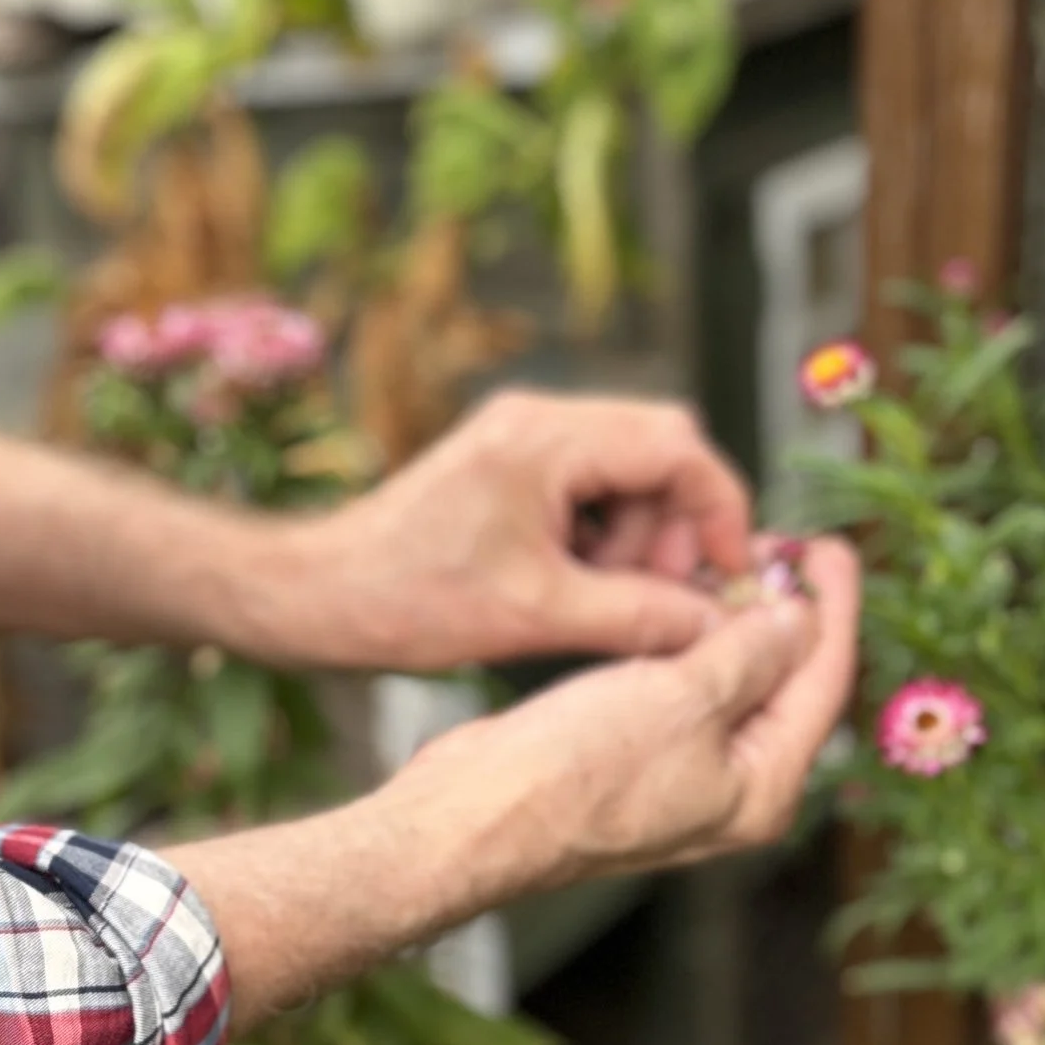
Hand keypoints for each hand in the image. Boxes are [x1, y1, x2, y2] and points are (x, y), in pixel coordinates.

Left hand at [241, 388, 756, 672]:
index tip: (728, 574)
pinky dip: (602, 537)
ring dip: (638, 538)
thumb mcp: (538, 615)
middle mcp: (539, 418)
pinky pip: (588, 487)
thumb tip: (718, 626)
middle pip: (661, 450)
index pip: (679, 446)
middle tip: (663, 596)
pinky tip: (577, 589)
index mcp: (547, 437)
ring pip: (628, 473)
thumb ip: (640, 616)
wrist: (316, 594)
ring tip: (607, 601)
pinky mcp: (508, 465)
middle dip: (676, 527)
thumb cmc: (408, 599)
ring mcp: (521, 437)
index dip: (720, 511)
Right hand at [382, 533, 859, 917]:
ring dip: (731, 621)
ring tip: (722, 560)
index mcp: (764, 789)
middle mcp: (733, 788)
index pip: (824, 682)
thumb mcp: (681, 698)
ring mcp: (683, 773)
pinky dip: (689, 643)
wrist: (473, 814)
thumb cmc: (572, 775)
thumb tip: (798, 620)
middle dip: (781, 611)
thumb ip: (749, 653)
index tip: (828, 548)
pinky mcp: (636, 755)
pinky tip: (674, 603)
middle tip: (770, 545)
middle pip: (784, 683)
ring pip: (731, 682)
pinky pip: (684, 689)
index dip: (832, 606)